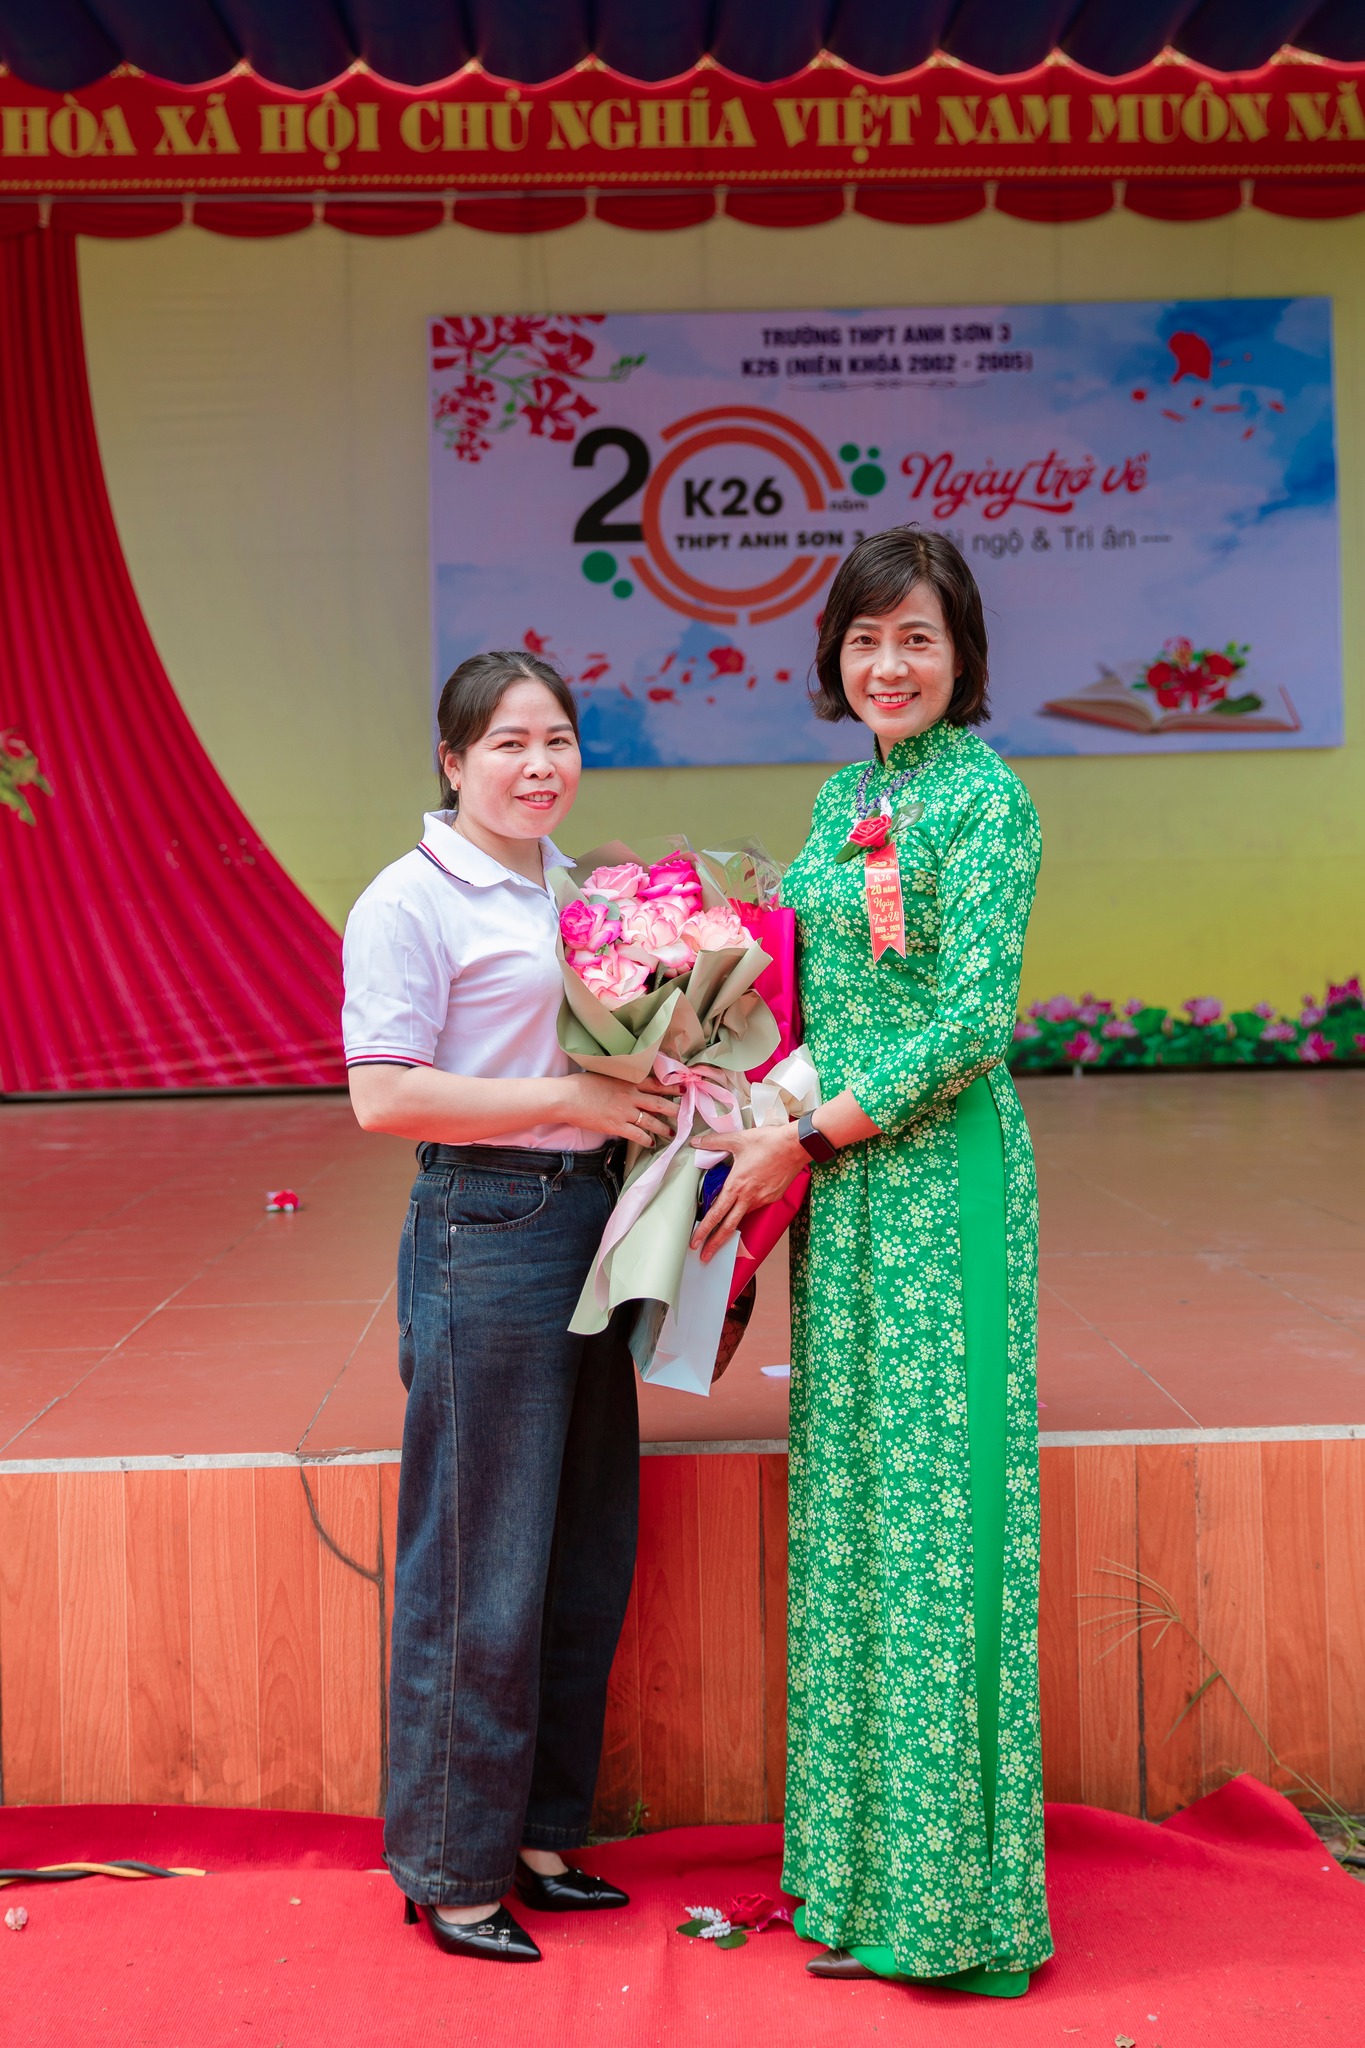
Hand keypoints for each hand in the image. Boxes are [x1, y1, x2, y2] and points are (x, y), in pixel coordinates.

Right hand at [566, 1070, 678, 1145]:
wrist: (567, 1097)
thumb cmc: (580, 1084)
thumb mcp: (603, 1074)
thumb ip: (618, 1078)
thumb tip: (623, 1081)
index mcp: (627, 1081)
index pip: (655, 1084)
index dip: (670, 1088)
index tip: (682, 1090)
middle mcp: (630, 1096)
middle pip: (658, 1103)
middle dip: (673, 1109)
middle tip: (685, 1113)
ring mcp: (624, 1112)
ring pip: (651, 1121)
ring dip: (663, 1127)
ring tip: (673, 1132)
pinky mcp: (616, 1126)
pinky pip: (637, 1134)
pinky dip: (646, 1139)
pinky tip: (651, 1143)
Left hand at [688, 1120, 806, 1261]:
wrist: (796, 1145)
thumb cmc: (769, 1142)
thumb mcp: (738, 1139)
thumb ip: (714, 1142)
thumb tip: (697, 1142)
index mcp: (737, 1185)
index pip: (716, 1214)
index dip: (704, 1230)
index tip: (695, 1242)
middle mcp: (749, 1197)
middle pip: (729, 1227)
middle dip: (715, 1244)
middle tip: (704, 1256)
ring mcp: (762, 1199)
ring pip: (743, 1216)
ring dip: (732, 1224)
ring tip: (722, 1229)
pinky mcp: (773, 1197)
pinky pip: (755, 1206)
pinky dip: (747, 1208)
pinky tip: (744, 1203)